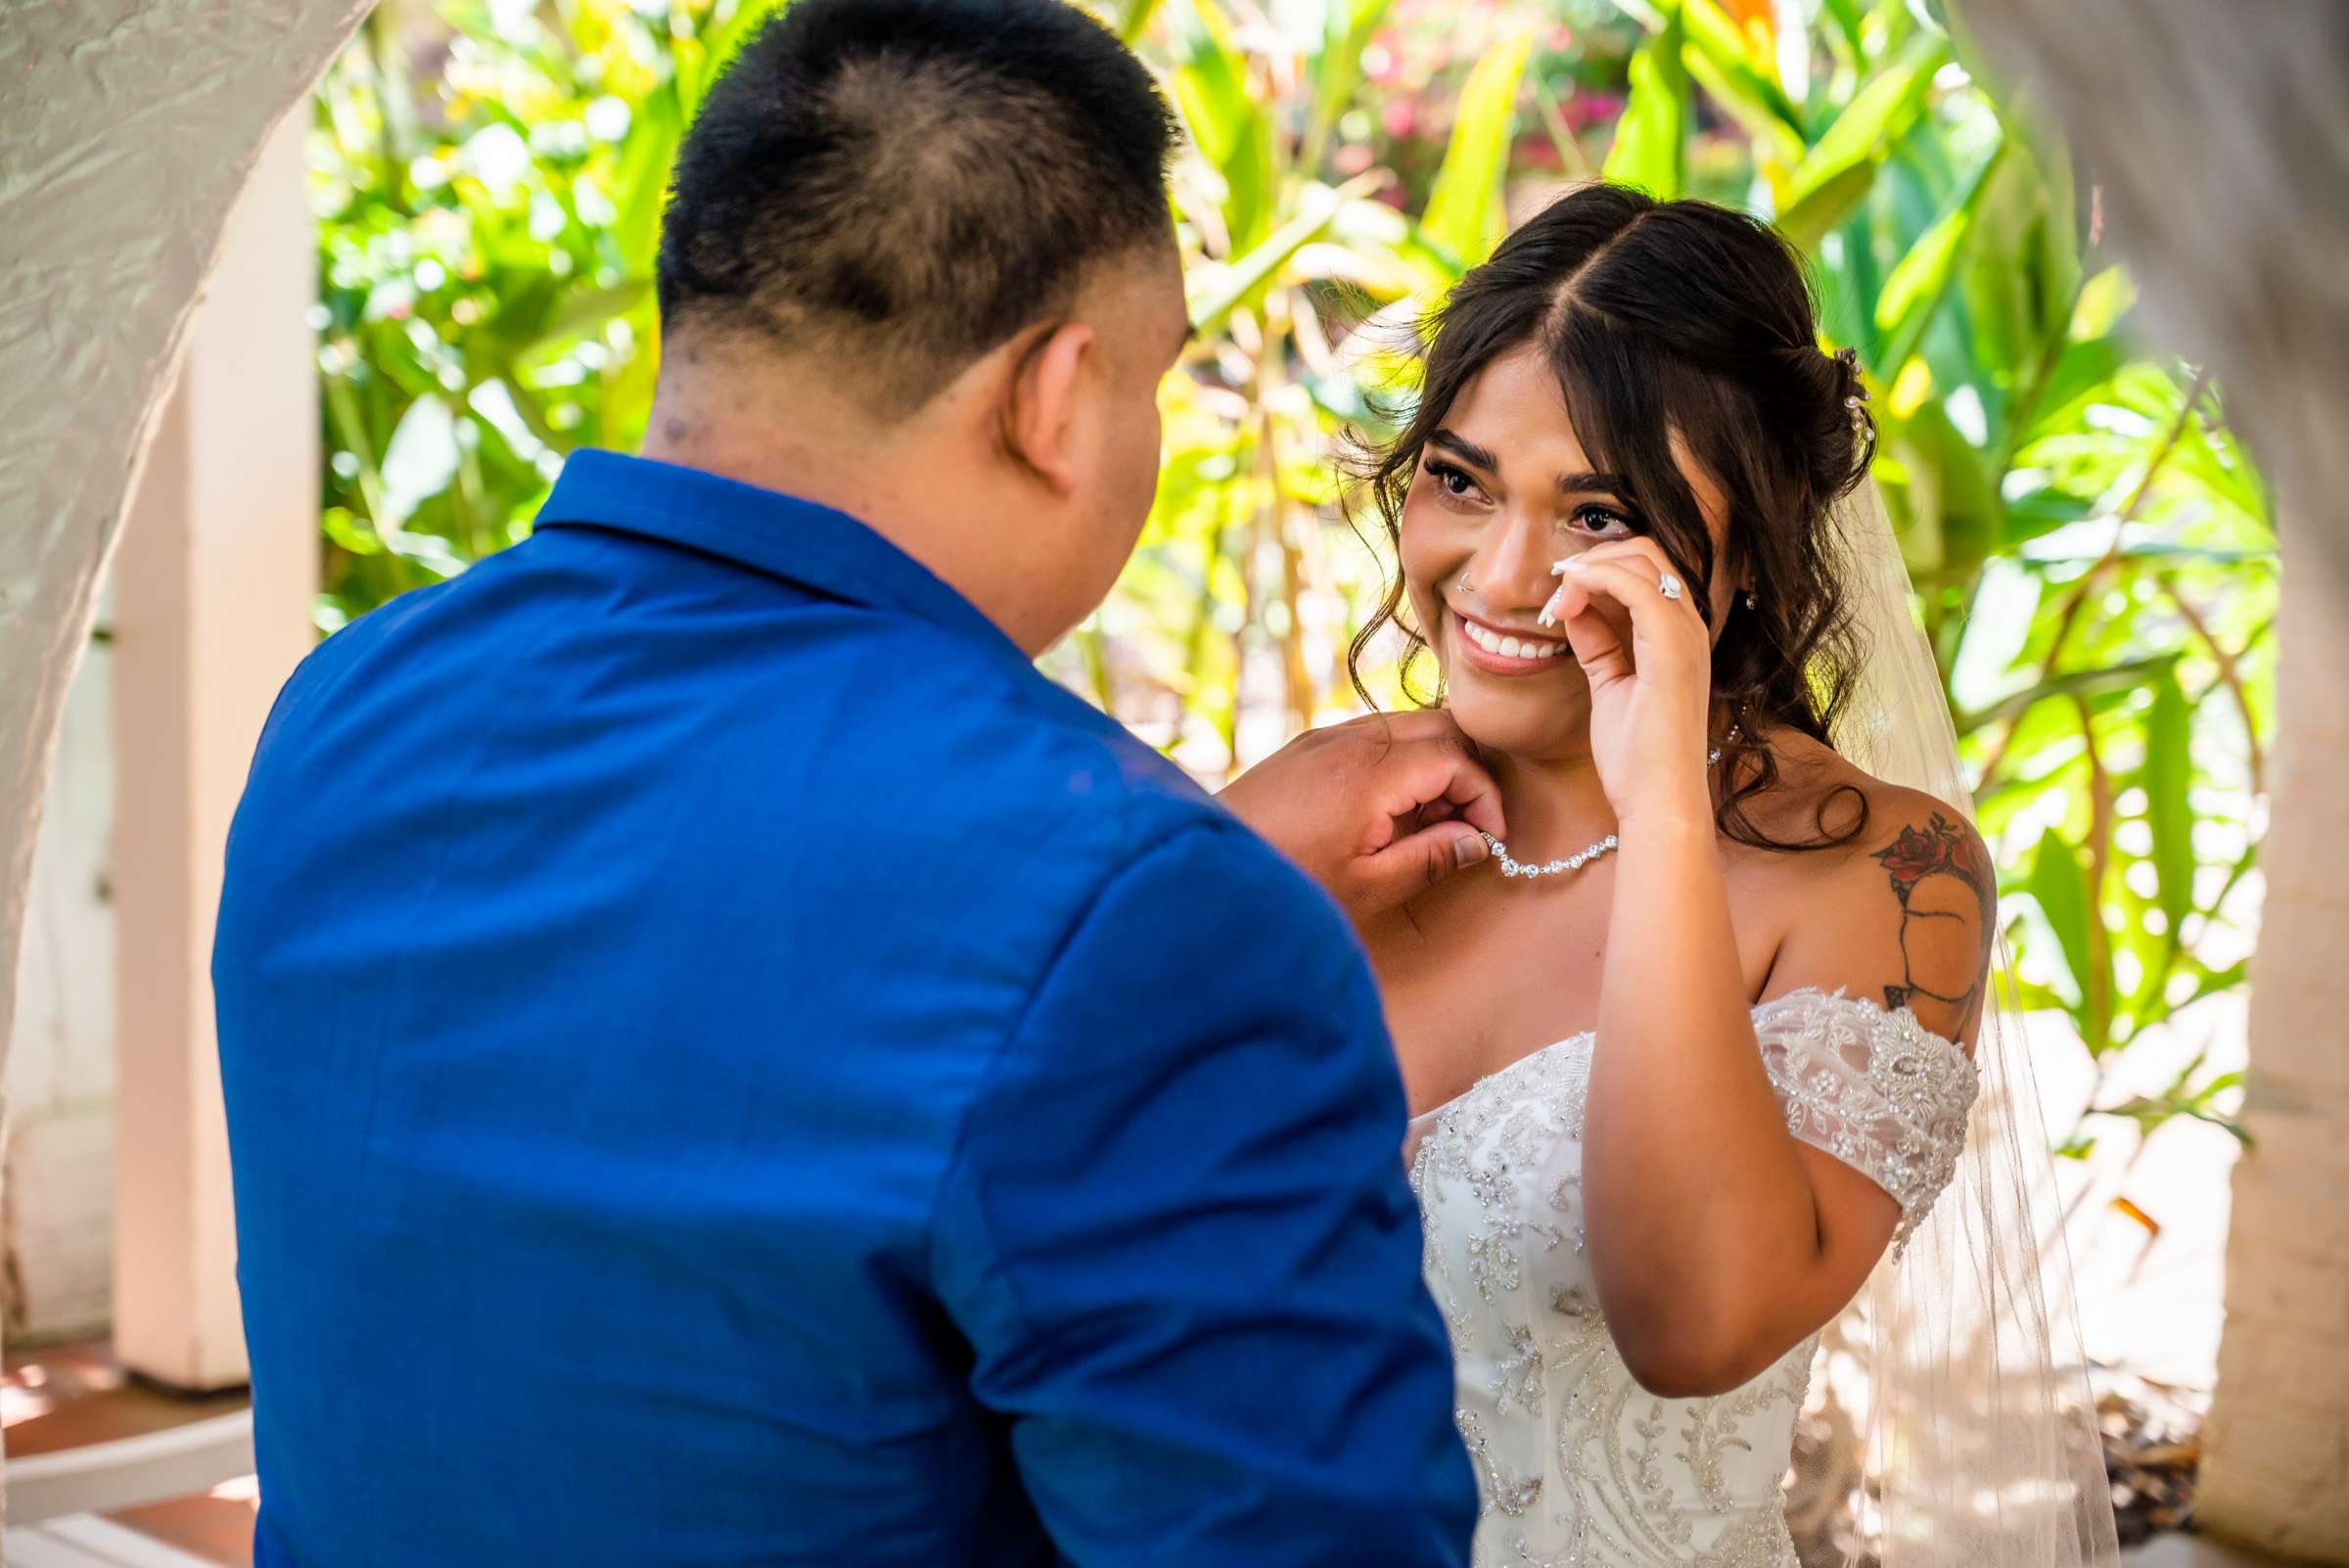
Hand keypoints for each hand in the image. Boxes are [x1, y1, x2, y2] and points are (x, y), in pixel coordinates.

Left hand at [1218, 710, 1505, 923]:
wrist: (1206, 866)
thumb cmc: (1287, 883)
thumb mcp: (1368, 885)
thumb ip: (1431, 857)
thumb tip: (1478, 842)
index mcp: (1371, 772)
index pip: (1456, 759)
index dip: (1485, 796)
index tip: (1490, 837)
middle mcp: (1351, 738)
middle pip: (1440, 726)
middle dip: (1467, 771)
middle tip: (1467, 824)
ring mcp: (1326, 735)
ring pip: (1408, 725)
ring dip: (1434, 764)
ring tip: (1429, 823)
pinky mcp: (1309, 744)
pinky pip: (1375, 734)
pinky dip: (1400, 761)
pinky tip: (1391, 810)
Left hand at [1540, 538, 1715, 828]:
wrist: (1658, 802)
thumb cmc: (1637, 757)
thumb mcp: (1610, 684)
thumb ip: (1598, 644)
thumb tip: (1574, 608)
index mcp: (1679, 636)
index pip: (1647, 570)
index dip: (1600, 567)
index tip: (1558, 592)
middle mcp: (1690, 628)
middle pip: (1647, 553)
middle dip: (1593, 558)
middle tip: (1554, 587)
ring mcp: (1686, 637)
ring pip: (1643, 560)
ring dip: (1590, 567)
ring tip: (1556, 597)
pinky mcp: (1672, 651)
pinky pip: (1636, 588)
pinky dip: (1596, 580)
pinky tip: (1566, 600)